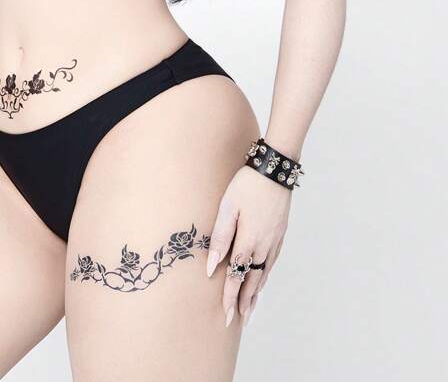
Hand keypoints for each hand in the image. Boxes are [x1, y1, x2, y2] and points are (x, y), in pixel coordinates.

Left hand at [205, 165, 292, 327]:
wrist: (275, 170)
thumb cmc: (246, 185)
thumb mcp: (227, 208)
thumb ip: (219, 237)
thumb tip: (211, 267)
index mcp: (248, 242)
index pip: (236, 278)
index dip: (229, 298)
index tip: (225, 317)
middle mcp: (263, 247)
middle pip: (252, 281)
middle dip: (244, 303)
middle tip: (237, 322)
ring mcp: (274, 241)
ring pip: (263, 275)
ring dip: (256, 293)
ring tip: (249, 309)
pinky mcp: (280, 234)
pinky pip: (271, 263)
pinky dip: (265, 277)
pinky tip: (262, 280)